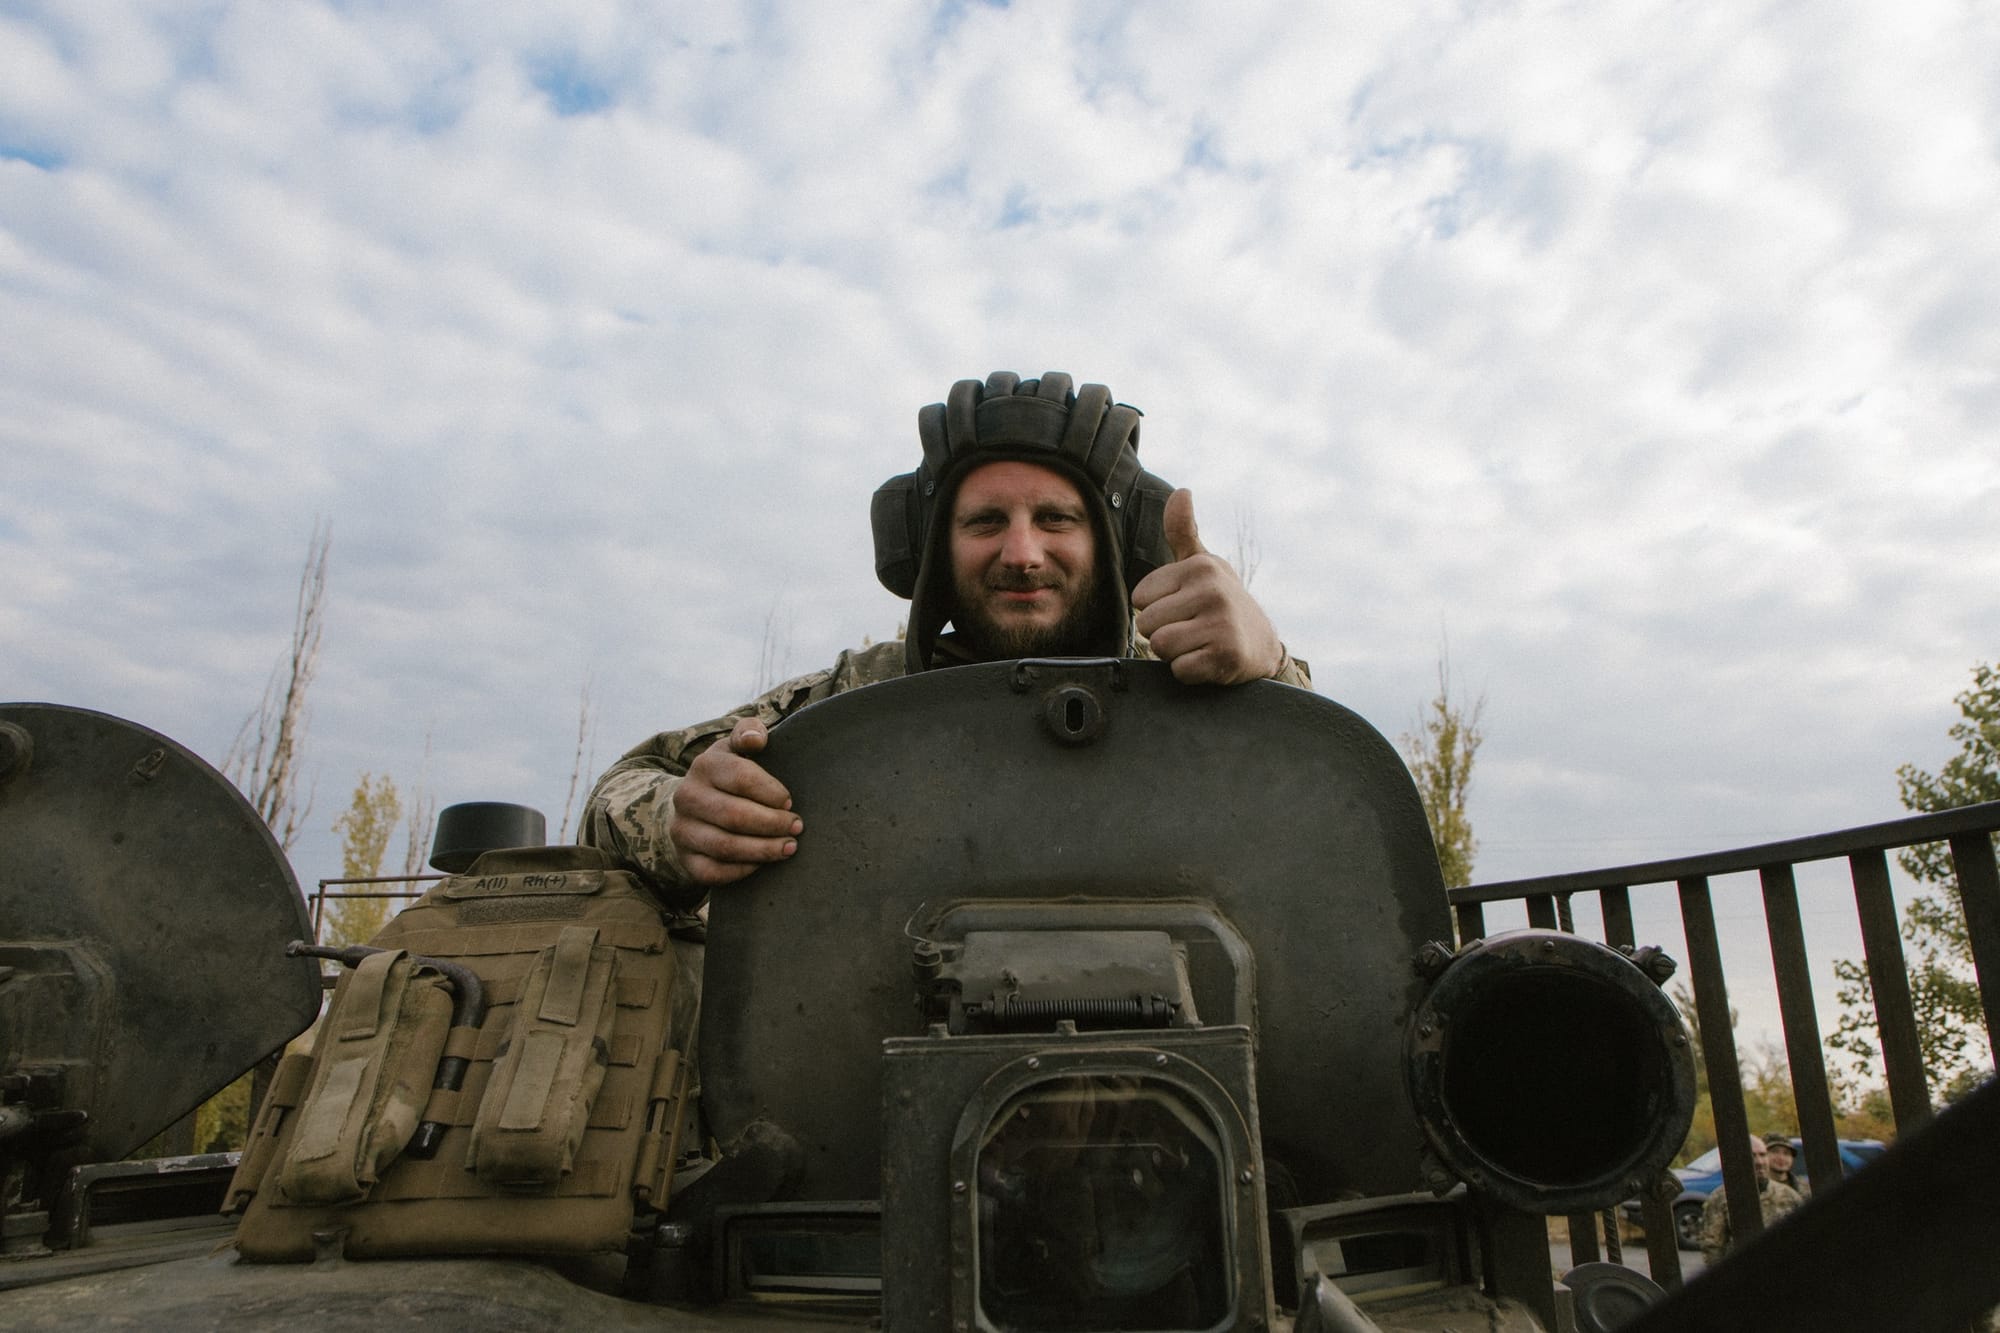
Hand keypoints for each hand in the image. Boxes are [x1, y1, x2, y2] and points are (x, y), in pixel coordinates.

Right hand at [670, 717, 800, 885]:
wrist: (693, 806)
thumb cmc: (729, 775)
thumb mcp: (737, 748)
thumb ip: (750, 733)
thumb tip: (757, 739)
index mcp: (705, 765)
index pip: (741, 778)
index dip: (771, 792)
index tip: (790, 802)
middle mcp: (687, 796)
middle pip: (734, 815)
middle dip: (772, 824)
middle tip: (797, 828)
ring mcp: (683, 829)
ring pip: (725, 846)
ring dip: (763, 850)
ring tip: (789, 847)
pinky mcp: (685, 858)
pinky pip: (713, 872)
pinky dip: (742, 870)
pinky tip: (762, 864)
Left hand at [1131, 488, 1283, 684]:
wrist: (1262, 643)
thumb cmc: (1220, 602)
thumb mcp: (1202, 565)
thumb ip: (1182, 532)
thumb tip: (1181, 491)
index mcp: (1199, 567)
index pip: (1141, 598)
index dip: (1156, 608)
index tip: (1183, 608)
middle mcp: (1212, 590)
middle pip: (1147, 625)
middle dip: (1164, 633)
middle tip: (1192, 630)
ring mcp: (1221, 623)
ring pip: (1161, 646)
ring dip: (1175, 653)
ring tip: (1199, 643)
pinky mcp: (1226, 656)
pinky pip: (1180, 670)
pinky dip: (1190, 672)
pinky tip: (1208, 660)